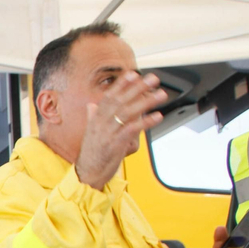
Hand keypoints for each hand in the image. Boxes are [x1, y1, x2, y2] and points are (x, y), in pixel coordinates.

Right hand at [73, 71, 166, 189]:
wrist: (87, 173)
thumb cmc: (91, 154)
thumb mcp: (90, 133)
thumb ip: (92, 117)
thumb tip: (91, 105)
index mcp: (96, 118)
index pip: (109, 96)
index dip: (121, 85)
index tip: (133, 74)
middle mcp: (100, 123)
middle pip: (121, 100)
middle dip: (138, 88)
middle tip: (153, 79)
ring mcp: (107, 133)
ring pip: (128, 112)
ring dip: (146, 102)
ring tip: (160, 95)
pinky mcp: (115, 144)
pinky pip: (132, 129)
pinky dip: (145, 122)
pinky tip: (157, 116)